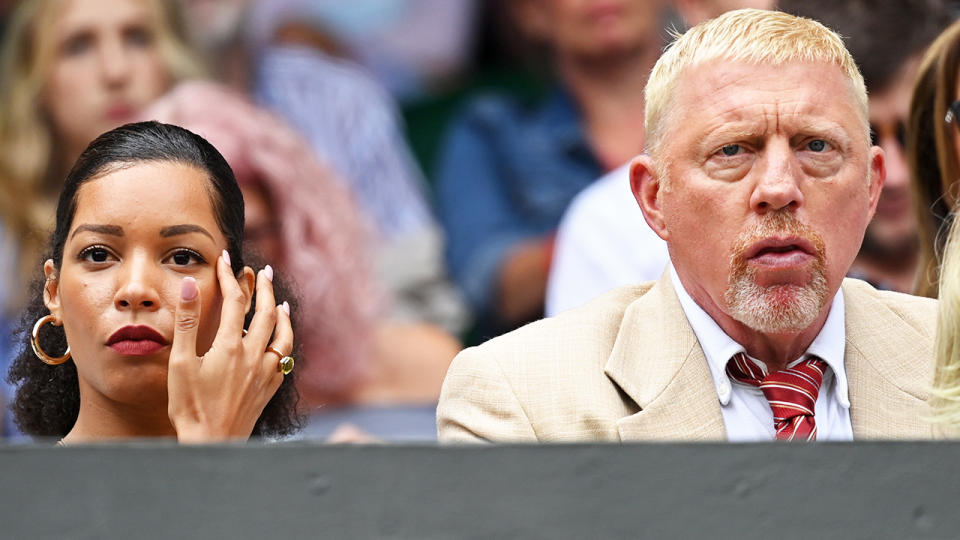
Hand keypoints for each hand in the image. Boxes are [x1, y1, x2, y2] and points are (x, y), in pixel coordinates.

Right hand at [167, 250, 293, 442]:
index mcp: (230, 346)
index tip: (227, 259)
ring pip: (282, 337)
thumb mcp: (180, 362)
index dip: (231, 277)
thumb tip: (193, 285)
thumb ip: (187, 322)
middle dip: (264, 290)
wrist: (211, 443)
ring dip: (282, 316)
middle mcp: (254, 356)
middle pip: (265, 314)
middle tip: (264, 272)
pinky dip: (285, 344)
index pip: (234, 301)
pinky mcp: (269, 389)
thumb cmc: (190, 406)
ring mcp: (265, 373)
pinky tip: (282, 342)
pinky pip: (285, 360)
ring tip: (281, 303)